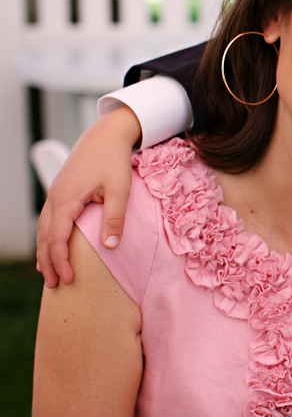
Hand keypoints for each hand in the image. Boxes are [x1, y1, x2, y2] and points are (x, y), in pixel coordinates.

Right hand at [36, 107, 141, 286]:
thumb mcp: (121, 188)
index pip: (57, 238)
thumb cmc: (115, 159)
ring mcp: (55, 193)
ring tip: (49, 273)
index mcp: (67, 199)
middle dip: (49, 262)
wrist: (106, 134)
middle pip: (45, 237)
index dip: (62, 261)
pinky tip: (52, 246)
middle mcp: (55, 197)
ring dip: (45, 251)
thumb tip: (111, 247)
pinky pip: (48, 219)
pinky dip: (48, 236)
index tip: (70, 279)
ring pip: (43, 228)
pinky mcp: (61, 190)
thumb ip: (115, 218)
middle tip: (55, 285)